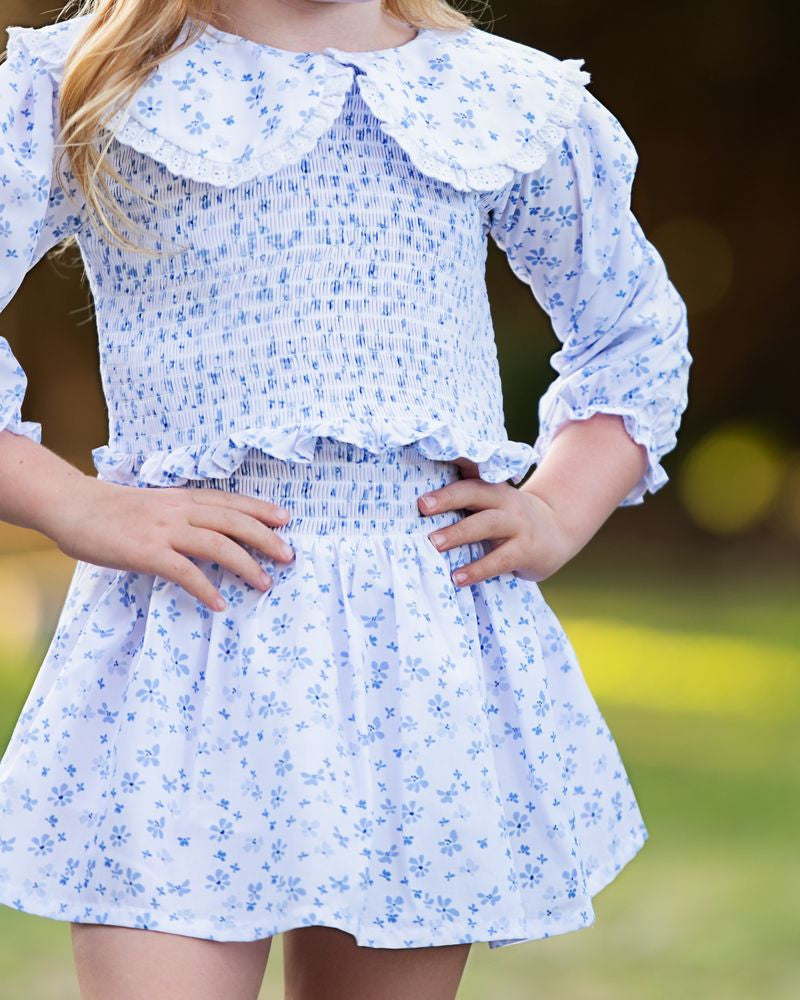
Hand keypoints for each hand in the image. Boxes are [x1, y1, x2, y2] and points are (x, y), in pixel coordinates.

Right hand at [47, 476, 294, 611]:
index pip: (230, 501)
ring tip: (264, 583)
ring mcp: (164, 530)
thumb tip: (206, 532)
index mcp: (182, 498)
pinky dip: (206, 588)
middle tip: (288, 556)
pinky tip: (219, 604)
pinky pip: (185, 572)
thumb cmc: (111, 510)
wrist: (72, 506)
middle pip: (234, 521)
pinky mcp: (147, 552)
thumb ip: (180, 515)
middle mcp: (179, 510)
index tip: (285, 519)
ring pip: (217, 544)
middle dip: (265, 539)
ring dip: (245, 565)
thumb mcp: (154, 504)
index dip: (260, 510)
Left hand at [416, 457, 577, 586]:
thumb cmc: (513, 518)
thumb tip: (422, 507)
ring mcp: (518, 525)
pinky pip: (499, 560)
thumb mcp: (495, 503)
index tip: (423, 479)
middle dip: (448, 499)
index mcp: (494, 488)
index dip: (447, 475)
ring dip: (459, 533)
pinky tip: (457, 578)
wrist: (559, 530)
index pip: (469, 476)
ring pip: (487, 524)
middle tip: (422, 507)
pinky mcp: (526, 551)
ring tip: (433, 544)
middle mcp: (506, 502)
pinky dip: (477, 569)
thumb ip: (469, 501)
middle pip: (476, 493)